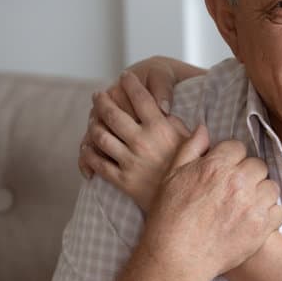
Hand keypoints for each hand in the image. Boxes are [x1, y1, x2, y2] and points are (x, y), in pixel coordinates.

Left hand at [81, 71, 189, 211]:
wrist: (183, 205)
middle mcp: (141, 141)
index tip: (126, 76)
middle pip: (113, 114)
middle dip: (103, 101)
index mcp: (160, 129)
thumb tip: (172, 112)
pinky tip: (88, 146)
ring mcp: (129, 160)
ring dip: (94, 124)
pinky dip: (89, 152)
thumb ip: (180, 127)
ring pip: (100, 136)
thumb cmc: (191, 171)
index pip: (141, 98)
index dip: (131, 83)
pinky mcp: (121, 179)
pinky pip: (97, 162)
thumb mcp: (193, 143)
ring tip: (93, 117)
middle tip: (99, 94)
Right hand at [140, 125, 281, 280]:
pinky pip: (278, 212)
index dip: (230, 158)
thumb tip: (204, 129)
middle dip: (247, 175)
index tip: (223, 171)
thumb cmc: (169, 218)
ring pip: (271, 186)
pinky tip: (252, 221)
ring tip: (244, 206)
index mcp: (216, 166)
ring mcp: (252, 204)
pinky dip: (269, 216)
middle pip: (258, 165)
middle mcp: (238, 181)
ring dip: (260, 194)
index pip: (238, 147)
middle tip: (233, 190)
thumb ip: (190, 149)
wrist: (177, 259)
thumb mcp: (171, 177)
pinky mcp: (262, 227)